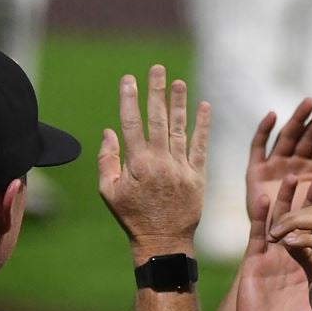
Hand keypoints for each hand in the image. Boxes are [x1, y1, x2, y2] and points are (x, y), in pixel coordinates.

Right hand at [98, 64, 209, 259]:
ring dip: (179, 103)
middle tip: (157, 68)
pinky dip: (203, 126)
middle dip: (157, 92)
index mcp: (137, 164)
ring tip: (178, 82)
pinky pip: (201, 147)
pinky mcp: (198, 177)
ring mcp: (181, 168)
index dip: (130, 99)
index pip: (132, 123)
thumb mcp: (109, 192)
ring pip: (180, 129)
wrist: (164, 242)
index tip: (129, 79)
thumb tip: (109, 131)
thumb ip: (107, 160)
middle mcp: (161, 162)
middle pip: (158, 119)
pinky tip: (204, 107)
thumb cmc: (132, 218)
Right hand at [235, 175, 311, 310]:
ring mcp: (272, 257)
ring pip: (280, 221)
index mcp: (311, 263)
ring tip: (294, 178)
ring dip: (286, 200)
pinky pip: (257, 234)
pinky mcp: (254, 262)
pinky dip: (260, 216)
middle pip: (303, 220)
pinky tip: (265, 198)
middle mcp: (293, 256)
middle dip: (311, 199)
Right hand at [246, 97, 311, 219]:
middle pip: (306, 137)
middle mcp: (293, 165)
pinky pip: (258, 148)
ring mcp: (273, 167)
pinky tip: (273, 116)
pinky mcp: (254, 173)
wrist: (281, 249)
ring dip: (296, 119)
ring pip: (286, 137)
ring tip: (309, 103)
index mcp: (311, 172)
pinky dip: (263, 132)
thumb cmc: (306, 230)